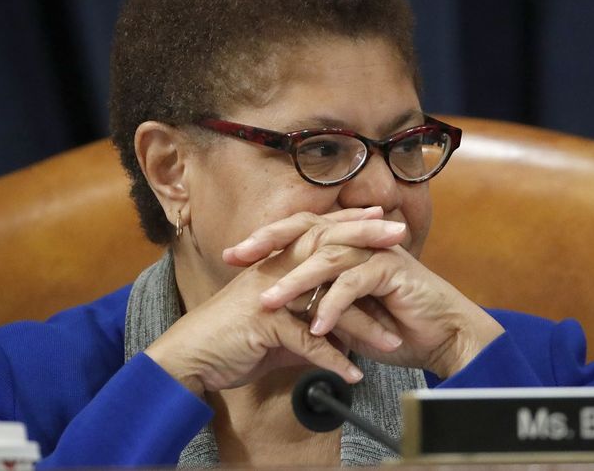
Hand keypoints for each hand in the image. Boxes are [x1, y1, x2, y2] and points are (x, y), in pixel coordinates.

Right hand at [145, 207, 408, 395]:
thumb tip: (338, 337)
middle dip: (366, 238)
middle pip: (327, 246)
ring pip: (326, 300)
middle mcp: (275, 270)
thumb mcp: (275, 324)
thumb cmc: (232, 337)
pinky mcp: (264, 323)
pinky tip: (354, 376)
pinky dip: (332, 361)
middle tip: (402, 235)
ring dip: (363, 324)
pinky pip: (308, 342)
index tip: (384, 216)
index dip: (352, 222)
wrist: (190, 356)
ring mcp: (270, 294)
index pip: (320, 233)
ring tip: (393, 342)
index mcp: (278, 263)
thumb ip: (307, 322)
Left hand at [229, 213, 504, 378]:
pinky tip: (317, 327)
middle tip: (236, 257)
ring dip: (296, 281)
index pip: (301, 232)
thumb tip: (280, 307)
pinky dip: (333, 306)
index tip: (231, 257)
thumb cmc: (396, 327)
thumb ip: (319, 302)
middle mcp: (360, 241)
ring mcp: (377, 252)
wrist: (443, 337)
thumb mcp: (347, 315)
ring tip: (269, 302)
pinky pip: (355, 283)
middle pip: (309, 230)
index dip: (267, 240)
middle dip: (270, 242)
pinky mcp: (393, 270)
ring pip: (328, 256)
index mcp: (348, 245)